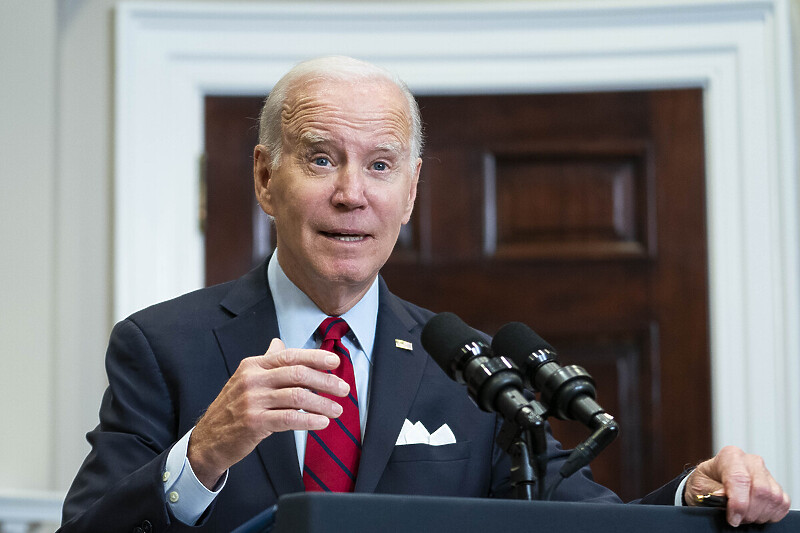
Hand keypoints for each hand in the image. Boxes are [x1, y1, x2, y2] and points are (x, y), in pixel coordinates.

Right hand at [187, 338, 348, 487]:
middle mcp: (252, 379)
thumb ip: (266, 362)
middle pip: (297, 374)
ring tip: (337, 410)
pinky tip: (322, 423)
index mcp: (253, 365)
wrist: (207, 440)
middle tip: (343, 389)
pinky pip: (289, 419)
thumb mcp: (245, 379)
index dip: (315, 357)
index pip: (290, 356)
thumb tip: (280, 343)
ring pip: (297, 396)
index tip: (335, 362)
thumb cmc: (232, 409)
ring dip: (322, 403)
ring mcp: (252, 401)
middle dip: (325, 381)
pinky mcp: (254, 422)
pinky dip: (309, 420)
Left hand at [685, 445, 790, 526]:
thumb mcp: (700, 487)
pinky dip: (770, 514)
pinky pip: (782, 504)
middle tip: (736, 518)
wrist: (711, 484)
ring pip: (773, 498)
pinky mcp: (776, 486)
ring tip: (743, 515)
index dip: (738, 503)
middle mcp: (751, 461)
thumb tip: (723, 495)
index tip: (732, 518)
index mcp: (730, 456)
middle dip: (749, 511)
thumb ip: (712, 491)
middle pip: (761, 490)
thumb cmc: (705, 483)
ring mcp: (765, 473)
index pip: (740, 478)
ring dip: (759, 514)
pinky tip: (755, 513)